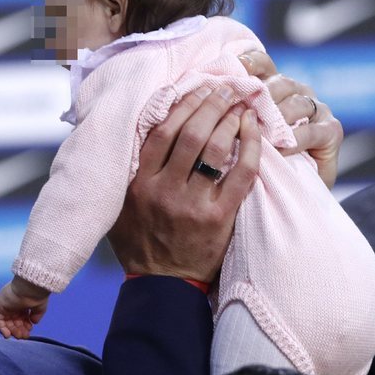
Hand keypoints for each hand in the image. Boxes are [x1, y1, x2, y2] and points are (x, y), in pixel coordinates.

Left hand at [0, 276, 50, 339]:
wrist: (31, 286)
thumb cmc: (36, 294)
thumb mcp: (39, 307)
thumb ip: (36, 315)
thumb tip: (34, 322)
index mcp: (22, 302)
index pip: (21, 316)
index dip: (25, 325)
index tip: (29, 330)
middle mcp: (12, 304)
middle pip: (13, 320)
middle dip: (19, 329)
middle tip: (24, 336)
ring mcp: (5, 305)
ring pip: (6, 321)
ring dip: (12, 330)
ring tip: (19, 336)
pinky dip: (1, 328)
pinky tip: (8, 335)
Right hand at [106, 86, 260, 282]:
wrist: (161, 285)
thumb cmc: (140, 242)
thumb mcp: (119, 207)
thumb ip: (126, 173)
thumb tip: (133, 133)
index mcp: (138, 185)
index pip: (161, 133)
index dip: (182, 106)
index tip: (197, 89)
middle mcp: (164, 192)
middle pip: (191, 135)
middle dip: (211, 106)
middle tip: (225, 90)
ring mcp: (192, 205)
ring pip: (216, 151)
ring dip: (231, 121)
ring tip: (241, 105)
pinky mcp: (218, 219)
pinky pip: (240, 176)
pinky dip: (251, 149)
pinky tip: (255, 132)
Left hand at [238, 49, 343, 188]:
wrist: (288, 192)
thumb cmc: (256, 160)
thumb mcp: (238, 134)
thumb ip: (229, 114)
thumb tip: (206, 98)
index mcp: (271, 85)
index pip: (261, 63)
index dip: (248, 62)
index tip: (233, 70)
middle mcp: (295, 92)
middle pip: (279, 82)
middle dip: (261, 94)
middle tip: (242, 109)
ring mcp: (316, 110)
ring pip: (297, 104)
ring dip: (277, 117)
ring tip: (259, 132)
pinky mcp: (331, 130)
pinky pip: (312, 131)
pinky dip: (294, 141)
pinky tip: (279, 150)